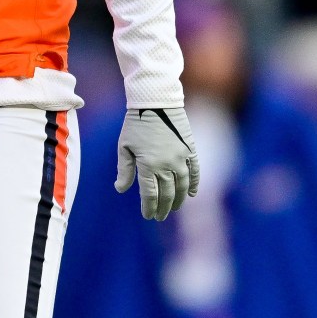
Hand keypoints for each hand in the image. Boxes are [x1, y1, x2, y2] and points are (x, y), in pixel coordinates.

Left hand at [116, 104, 198, 220]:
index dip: (149, 207)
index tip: (148, 216)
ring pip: (182, 185)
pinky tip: (192, 193)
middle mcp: (166, 164)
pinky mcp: (190, 150)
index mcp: (148, 165)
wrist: (156, 101)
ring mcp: (180, 157)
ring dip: (178, 199)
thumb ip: (125, 170)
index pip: (150, 194)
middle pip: (166, 193)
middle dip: (162, 207)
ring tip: (174, 208)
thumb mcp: (124, 146)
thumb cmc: (136, 123)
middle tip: (160, 216)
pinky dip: (194, 183)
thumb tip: (121, 189)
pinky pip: (194, 171)